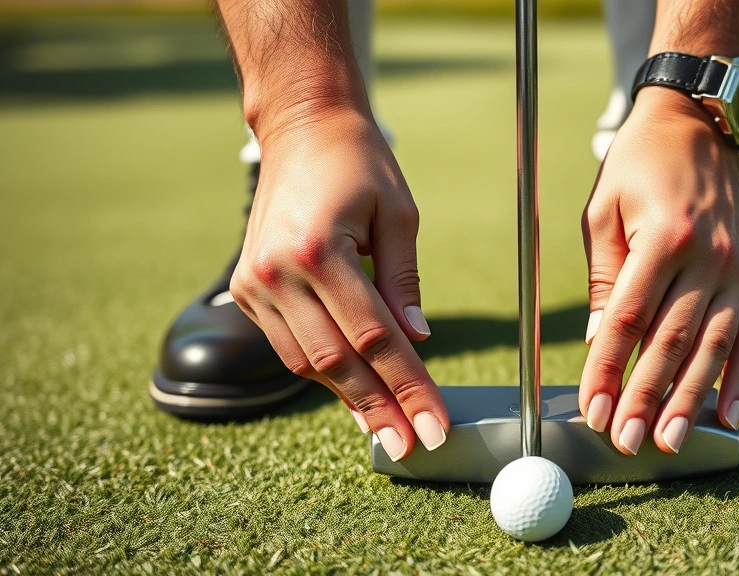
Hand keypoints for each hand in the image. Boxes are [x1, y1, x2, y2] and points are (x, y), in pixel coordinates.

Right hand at [230, 110, 448, 460]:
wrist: (300, 130)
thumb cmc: (359, 164)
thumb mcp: (398, 214)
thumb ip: (404, 281)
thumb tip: (418, 341)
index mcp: (317, 251)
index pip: (373, 337)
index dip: (408, 385)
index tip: (435, 423)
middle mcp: (276, 273)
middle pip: (337, 361)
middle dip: (380, 408)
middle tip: (412, 444)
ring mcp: (255, 284)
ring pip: (307, 362)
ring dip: (351, 398)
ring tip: (388, 430)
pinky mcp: (248, 290)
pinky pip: (290, 346)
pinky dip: (325, 373)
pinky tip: (356, 394)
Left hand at [579, 87, 738, 455]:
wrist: (697, 124)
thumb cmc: (637, 167)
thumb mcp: (603, 212)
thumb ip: (605, 279)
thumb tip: (602, 343)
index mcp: (662, 237)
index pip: (629, 319)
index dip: (609, 369)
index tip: (593, 409)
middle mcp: (706, 256)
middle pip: (671, 340)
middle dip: (647, 397)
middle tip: (628, 441)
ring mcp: (736, 268)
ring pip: (713, 346)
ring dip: (691, 400)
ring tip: (674, 442)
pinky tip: (730, 416)